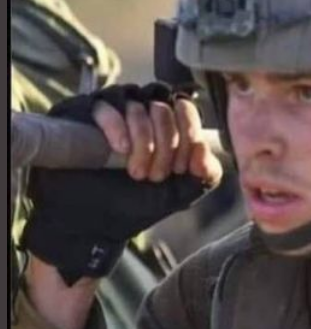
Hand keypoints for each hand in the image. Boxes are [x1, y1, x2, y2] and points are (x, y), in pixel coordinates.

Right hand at [22, 84, 222, 285]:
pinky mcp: (86, 113)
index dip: (188, 137)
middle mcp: (144, 110)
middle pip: (164, 109)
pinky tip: (120, 149)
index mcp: (171, 124)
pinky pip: (107, 107)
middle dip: (165, 146)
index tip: (180, 169)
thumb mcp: (182, 191)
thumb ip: (206, 172)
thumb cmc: (139, 202)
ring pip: (139, 108)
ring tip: (136, 172)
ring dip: (143, 143)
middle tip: (155, 176)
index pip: (186, 109)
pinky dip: (117, 128)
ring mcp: (115, 110)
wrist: (95, 221)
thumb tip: (203, 149)